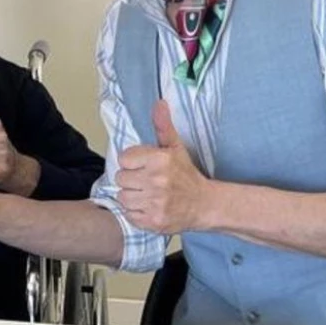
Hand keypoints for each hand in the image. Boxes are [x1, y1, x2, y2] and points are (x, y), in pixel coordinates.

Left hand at [116, 99, 208, 233]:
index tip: (144, 167)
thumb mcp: (175, 147)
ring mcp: (155, 203)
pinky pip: (129, 215)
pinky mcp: (153, 221)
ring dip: (132, 197)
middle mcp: (157, 181)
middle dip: (131, 180)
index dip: (132, 163)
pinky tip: (149, 207)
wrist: (204, 204)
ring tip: (147, 194)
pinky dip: (136, 213)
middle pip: (120, 179)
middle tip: (146, 182)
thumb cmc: (186, 175)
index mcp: (160, 160)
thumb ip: (163, 126)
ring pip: (123, 197)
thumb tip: (159, 103)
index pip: (123, 159)